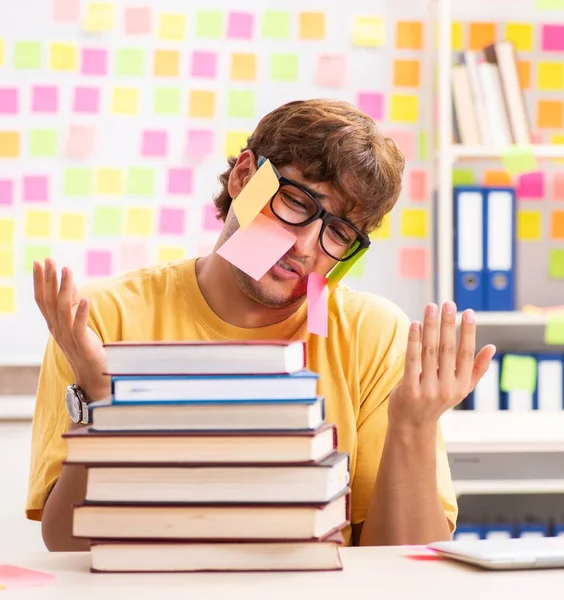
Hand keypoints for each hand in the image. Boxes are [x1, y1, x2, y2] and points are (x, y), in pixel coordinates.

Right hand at [33, 258, 108, 401]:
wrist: (93, 377)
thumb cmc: (86, 349)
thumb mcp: (75, 324)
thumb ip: (72, 306)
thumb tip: (69, 285)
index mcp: (54, 325)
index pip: (43, 300)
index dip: (40, 281)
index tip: (39, 263)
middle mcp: (58, 330)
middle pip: (49, 301)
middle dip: (48, 279)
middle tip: (49, 260)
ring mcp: (69, 338)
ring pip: (63, 310)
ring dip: (65, 289)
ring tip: (68, 271)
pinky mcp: (83, 345)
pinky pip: (79, 327)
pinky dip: (81, 313)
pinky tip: (85, 299)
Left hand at [388, 301, 495, 429]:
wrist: (412, 425)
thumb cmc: (436, 401)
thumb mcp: (460, 389)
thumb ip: (476, 370)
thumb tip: (491, 347)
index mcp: (461, 386)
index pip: (467, 354)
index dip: (468, 332)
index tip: (468, 312)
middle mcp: (447, 389)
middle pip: (448, 349)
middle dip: (448, 324)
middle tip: (448, 303)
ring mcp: (427, 390)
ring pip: (429, 351)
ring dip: (430, 326)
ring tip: (431, 307)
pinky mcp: (409, 390)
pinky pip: (412, 360)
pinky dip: (413, 341)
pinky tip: (415, 324)